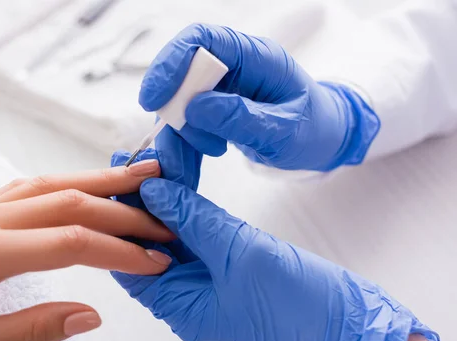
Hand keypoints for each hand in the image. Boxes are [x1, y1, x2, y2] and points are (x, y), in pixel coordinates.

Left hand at [0, 160, 172, 340]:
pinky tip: (86, 185)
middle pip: (71, 202)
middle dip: (125, 210)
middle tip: (166, 220)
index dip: (121, 252)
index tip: (156, 262)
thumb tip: (92, 314)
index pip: (72, 244)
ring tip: (143, 178)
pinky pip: (28, 185)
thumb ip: (30, 329)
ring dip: (101, 181)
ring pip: (52, 183)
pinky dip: (67, 181)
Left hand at [111, 153, 437, 340]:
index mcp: (178, 306)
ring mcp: (204, 280)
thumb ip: (193, 218)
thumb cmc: (296, 302)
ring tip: (155, 155)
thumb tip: (154, 190)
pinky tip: (181, 175)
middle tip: (132, 158)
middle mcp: (184, 295)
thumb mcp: (238, 252)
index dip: (119, 218)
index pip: (130, 261)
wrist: (345, 318)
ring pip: (174, 231)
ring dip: (167, 195)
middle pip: (149, 241)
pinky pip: (198, 231)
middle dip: (142, 199)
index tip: (115, 179)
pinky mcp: (225, 265)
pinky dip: (191, 204)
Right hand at [140, 24, 380, 170]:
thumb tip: (196, 108)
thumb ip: (241, 119)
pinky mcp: (215, 106)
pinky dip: (183, 144)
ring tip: (199, 160)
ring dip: (179, 134)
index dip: (171, 62)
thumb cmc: (313, 130)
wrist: (324, 139)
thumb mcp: (284, 131)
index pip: (203, 39)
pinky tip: (194, 162)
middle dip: (175, 110)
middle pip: (182, 72)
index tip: (154, 99)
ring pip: (179, 102)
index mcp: (257, 57)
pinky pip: (185, 121)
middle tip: (186, 142)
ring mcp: (223, 86)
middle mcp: (235, 65)